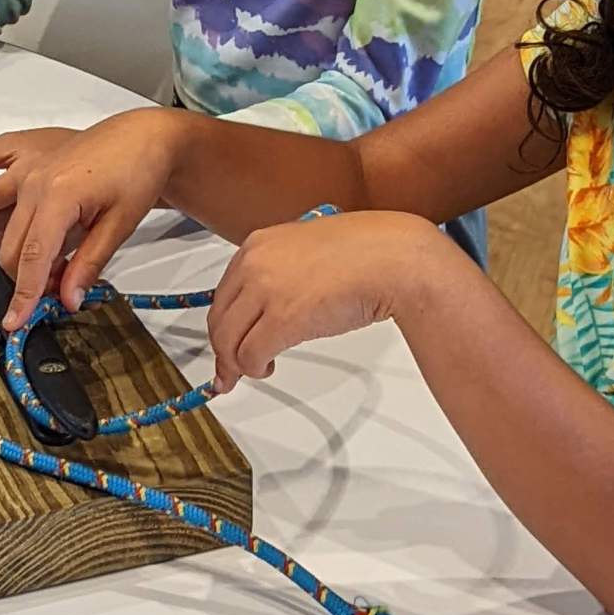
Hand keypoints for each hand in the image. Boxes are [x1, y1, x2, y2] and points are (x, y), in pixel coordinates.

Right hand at [0, 109, 179, 329]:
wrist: (143, 137)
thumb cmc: (136, 176)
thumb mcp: (119, 225)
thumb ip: (88, 264)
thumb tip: (66, 301)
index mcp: (60, 197)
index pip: (32, 257)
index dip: (25, 294)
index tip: (15, 323)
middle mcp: (34, 179)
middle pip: (11, 244)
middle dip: (27, 275)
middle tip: (57, 287)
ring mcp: (26, 162)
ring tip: (15, 257)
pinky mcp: (24, 149)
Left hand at [207, 210, 434, 392]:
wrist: (394, 259)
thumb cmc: (367, 253)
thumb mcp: (309, 249)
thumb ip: (283, 271)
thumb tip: (270, 305)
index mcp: (259, 244)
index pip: (223, 293)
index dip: (223, 323)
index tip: (226, 341)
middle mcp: (256, 264)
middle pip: (219, 319)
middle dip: (223, 350)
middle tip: (230, 370)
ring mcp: (267, 290)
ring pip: (228, 342)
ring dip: (237, 363)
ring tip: (255, 370)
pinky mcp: (283, 319)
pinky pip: (250, 355)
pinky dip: (254, 369)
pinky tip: (268, 367)